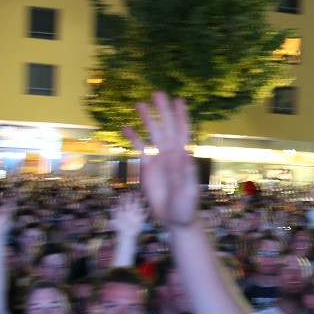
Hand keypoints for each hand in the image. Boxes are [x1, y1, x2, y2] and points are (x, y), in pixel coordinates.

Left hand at [112, 192, 146, 236]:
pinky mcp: (141, 220)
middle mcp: (131, 213)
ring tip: (143, 197)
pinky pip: (145, 215)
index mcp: (125, 212)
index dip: (125, 198)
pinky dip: (148, 212)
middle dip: (133, 198)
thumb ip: (114, 212)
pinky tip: (150, 208)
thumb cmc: (120, 229)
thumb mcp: (115, 220)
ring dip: (141, 202)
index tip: (125, 193)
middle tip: (134, 192)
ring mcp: (136, 216)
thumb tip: (113, 204)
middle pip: (132, 203)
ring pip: (139, 207)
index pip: (125, 203)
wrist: (126, 236)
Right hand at [124, 92, 198, 227]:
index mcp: (184, 158)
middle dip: (163, 111)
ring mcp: (160, 159)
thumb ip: (185, 173)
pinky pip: (140, 148)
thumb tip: (184, 153)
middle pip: (167, 128)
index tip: (179, 101)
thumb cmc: (186, 207)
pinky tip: (125, 127)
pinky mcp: (148, 166)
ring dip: (147, 119)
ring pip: (153, 134)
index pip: (184, 133)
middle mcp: (172, 154)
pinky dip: (133, 138)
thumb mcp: (188, 191)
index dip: (182, 117)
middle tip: (158, 93)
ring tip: (139, 104)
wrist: (174, 219)